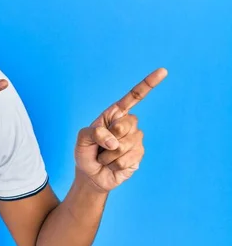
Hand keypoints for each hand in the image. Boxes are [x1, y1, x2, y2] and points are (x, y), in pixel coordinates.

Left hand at [74, 68, 167, 191]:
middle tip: (101, 146)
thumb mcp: (82, 138)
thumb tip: (114, 142)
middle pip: (125, 125)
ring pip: (125, 145)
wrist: (91, 174)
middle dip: (109, 137)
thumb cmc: (86, 152)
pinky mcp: (139, 155)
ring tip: (105, 157)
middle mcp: (128, 124)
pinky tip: (112, 165)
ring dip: (109, 155)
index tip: (163, 71)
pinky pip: (128, 159)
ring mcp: (136, 139)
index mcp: (114, 114)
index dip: (148, 84)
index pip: (134, 97)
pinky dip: (115, 164)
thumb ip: (94, 134)